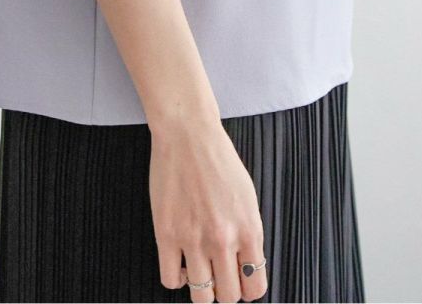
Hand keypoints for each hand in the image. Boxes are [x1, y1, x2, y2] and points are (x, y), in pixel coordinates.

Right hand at [149, 116, 267, 301]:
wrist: (188, 134)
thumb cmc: (218, 159)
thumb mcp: (248, 196)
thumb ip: (249, 233)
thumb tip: (246, 264)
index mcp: (248, 229)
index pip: (255, 286)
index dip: (248, 288)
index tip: (241, 281)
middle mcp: (223, 239)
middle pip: (229, 296)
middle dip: (226, 291)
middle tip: (220, 277)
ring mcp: (193, 239)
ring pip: (201, 296)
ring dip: (202, 289)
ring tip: (200, 273)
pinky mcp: (166, 234)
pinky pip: (170, 279)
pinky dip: (177, 279)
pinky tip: (180, 264)